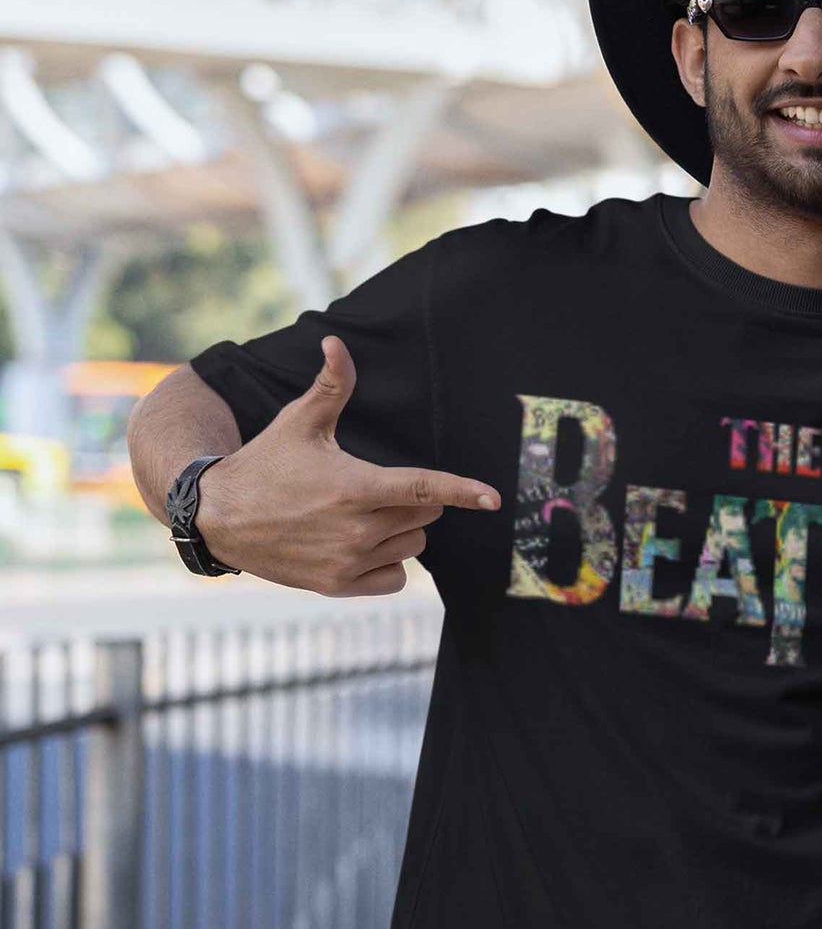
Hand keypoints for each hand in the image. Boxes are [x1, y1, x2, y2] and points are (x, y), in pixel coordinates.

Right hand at [194, 334, 500, 595]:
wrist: (219, 516)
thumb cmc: (267, 462)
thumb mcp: (299, 422)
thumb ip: (331, 386)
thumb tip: (336, 342)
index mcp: (356, 486)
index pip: (423, 488)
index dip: (462, 490)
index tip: (493, 497)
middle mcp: (357, 528)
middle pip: (425, 515)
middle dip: (412, 500)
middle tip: (371, 488)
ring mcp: (348, 560)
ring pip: (413, 546)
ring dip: (400, 532)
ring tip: (357, 516)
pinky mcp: (338, 586)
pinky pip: (395, 578)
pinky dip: (388, 564)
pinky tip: (358, 546)